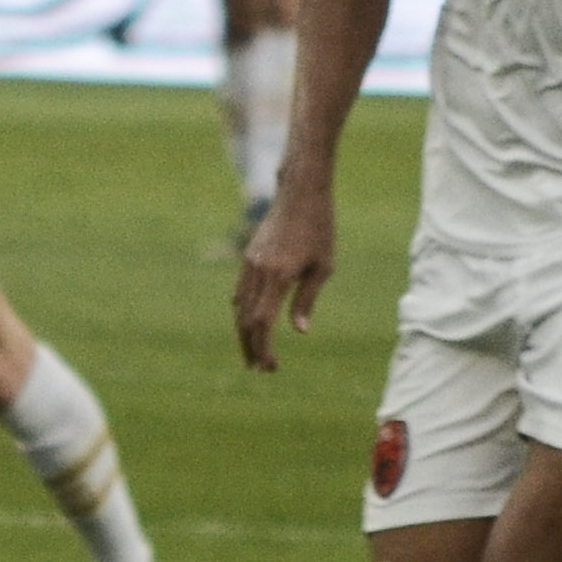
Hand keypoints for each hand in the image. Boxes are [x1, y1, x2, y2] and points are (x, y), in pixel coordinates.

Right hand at [233, 185, 336, 371]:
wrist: (300, 193)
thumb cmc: (320, 229)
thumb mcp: (323, 267)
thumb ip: (307, 299)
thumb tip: (299, 331)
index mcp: (279, 277)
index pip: (263, 323)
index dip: (264, 348)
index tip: (271, 366)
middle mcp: (258, 272)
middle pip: (245, 320)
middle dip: (251, 347)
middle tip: (259, 368)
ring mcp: (249, 263)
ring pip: (239, 307)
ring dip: (244, 333)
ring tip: (252, 352)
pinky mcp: (249, 257)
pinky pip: (240, 291)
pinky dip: (242, 312)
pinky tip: (247, 322)